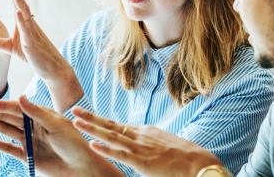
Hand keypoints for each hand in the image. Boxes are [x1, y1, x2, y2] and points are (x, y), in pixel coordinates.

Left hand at [0, 0, 82, 111]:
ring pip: (24, 10)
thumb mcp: (8, 47)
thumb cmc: (32, 56)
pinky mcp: (32, 43)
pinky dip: (22, 20)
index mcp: (23, 21)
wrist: (52, 68)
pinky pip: (27, 30)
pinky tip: (18, 11)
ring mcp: (31, 31)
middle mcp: (28, 22)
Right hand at [0, 96, 124, 176]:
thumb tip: (21, 97)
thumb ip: (37, 113)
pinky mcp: (28, 156)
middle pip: (7, 116)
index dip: (1, 105)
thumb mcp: (57, 125)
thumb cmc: (75, 143)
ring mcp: (30, 140)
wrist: (82, 167)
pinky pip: (9, 148)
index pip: (17, 108)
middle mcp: (34, 126)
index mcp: (42, 115)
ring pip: (5, 130)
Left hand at [72, 107, 228, 176]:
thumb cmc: (183, 158)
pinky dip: (105, 148)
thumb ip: (149, 145)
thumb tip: (141, 149)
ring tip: (76, 122)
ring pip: (111, 136)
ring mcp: (140, 147)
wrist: (199, 163)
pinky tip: (92, 144)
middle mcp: (140, 135)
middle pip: (110, 125)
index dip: (99, 120)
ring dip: (92, 128)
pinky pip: (120, 154)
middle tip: (74, 110)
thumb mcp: (163, 146)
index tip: (86, 115)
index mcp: (144, 132)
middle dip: (91, 118)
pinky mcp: (142, 161)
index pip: (117, 125)